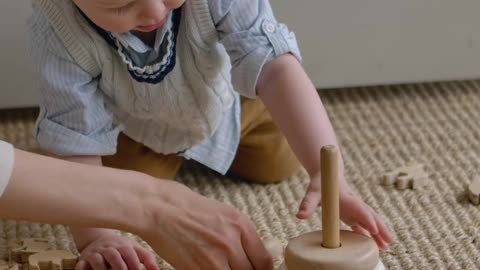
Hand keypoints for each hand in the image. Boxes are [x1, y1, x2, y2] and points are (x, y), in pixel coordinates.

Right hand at [75, 233, 157, 269]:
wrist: (98, 238)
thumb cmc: (121, 248)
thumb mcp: (135, 249)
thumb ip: (147, 258)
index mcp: (123, 246)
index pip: (129, 254)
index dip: (134, 265)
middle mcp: (109, 248)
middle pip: (114, 257)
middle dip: (120, 268)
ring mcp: (95, 253)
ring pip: (97, 261)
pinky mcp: (83, 259)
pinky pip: (81, 265)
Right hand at [139, 183, 272, 269]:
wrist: (157, 207)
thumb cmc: (186, 207)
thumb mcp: (222, 213)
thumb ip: (239, 234)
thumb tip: (251, 254)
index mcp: (240, 225)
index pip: (264, 261)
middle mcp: (231, 242)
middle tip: (235, 268)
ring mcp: (214, 257)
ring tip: (220, 267)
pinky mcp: (196, 269)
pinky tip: (206, 268)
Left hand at [296, 173, 392, 249]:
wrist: (328, 174)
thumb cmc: (321, 183)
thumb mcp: (312, 192)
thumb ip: (307, 203)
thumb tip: (299, 216)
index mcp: (346, 198)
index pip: (358, 208)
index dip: (366, 218)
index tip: (373, 228)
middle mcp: (354, 204)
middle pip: (370, 216)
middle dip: (380, 228)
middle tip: (388, 241)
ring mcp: (355, 209)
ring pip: (370, 221)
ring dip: (379, 233)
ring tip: (386, 246)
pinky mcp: (353, 213)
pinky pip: (363, 224)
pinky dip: (370, 234)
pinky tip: (375, 244)